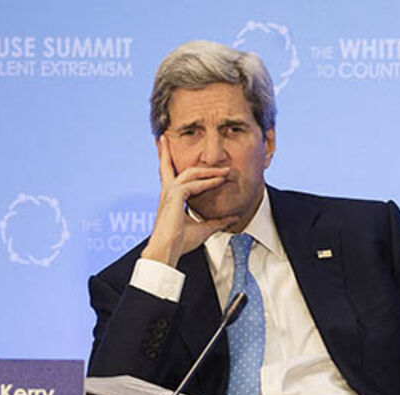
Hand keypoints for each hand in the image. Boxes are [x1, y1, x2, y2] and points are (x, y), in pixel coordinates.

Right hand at [141, 135, 239, 266]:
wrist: (167, 251)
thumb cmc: (180, 242)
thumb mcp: (204, 229)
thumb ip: (218, 221)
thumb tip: (233, 218)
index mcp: (170, 199)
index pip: (172, 177)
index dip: (182, 169)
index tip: (191, 163)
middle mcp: (167, 193)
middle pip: (167, 166)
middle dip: (167, 152)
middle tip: (166, 137)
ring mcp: (169, 193)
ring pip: (189, 173)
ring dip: (208, 170)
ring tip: (224, 170)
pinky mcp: (175, 196)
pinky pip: (194, 185)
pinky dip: (208, 182)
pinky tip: (219, 181)